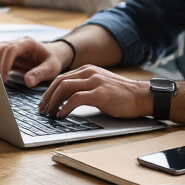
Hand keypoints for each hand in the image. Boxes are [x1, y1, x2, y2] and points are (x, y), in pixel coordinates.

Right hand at [0, 36, 68, 86]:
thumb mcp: (51, 69)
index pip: (11, 49)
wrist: (53, 56)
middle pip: (1, 49)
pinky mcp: (8, 53)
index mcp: (28, 43)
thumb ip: (40, 74)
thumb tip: (28, 82)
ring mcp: (11, 46)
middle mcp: (18, 42)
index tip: (4, 78)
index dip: (5, 63)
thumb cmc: (53, 61)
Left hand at [38, 65, 152, 119]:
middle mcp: (89, 72)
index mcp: (87, 70)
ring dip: (53, 102)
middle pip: (59, 82)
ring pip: (64, 88)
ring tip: (50, 114)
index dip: (49, 91)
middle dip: (47, 97)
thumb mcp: (100, 84)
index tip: (44, 103)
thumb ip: (84, 86)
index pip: (61, 78)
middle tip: (43, 110)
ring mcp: (94, 82)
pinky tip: (61, 115)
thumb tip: (65, 98)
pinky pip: (75, 99)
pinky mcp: (99, 94)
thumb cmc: (122, 95)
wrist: (142, 97)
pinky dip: (65, 108)